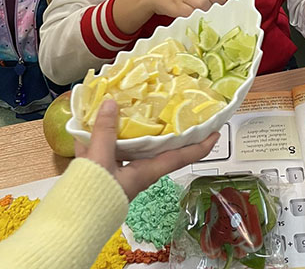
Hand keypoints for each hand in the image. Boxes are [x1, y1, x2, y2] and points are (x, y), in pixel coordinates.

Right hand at [76, 99, 218, 200]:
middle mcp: (138, 172)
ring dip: (130, 128)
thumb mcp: (101, 160)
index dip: (201, 145)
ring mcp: (119, 173)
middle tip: (173, 106)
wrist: (69, 220)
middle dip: (165, 128)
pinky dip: (98, 135)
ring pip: (130, 146)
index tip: (217, 132)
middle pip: (158, 147)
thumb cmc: (93, 196)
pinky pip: (104, 150)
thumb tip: (112, 103)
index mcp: (146, 172)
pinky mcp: (101, 174)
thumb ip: (105, 131)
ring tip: (131, 105)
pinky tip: (88, 121)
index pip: (181, 156)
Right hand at [140, 0, 239, 18]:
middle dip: (221, 7)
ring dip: (209, 14)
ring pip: (203, 3)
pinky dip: (196, 19)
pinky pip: (190, 13)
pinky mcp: (178, 6)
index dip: (234, 0)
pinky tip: (200, 24)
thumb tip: (233, 7)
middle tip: (225, 19)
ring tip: (212, 22)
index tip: (242, 11)